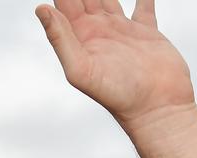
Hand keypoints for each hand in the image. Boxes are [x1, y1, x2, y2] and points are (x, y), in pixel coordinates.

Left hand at [36, 0, 194, 129]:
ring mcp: (122, 31)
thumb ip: (61, 39)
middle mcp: (98, 32)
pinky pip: (143, 6)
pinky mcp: (147, 32)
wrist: (155, 108)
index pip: (64, 4)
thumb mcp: (81, 68)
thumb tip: (41, 8)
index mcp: (79, 38)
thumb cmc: (117, 95)